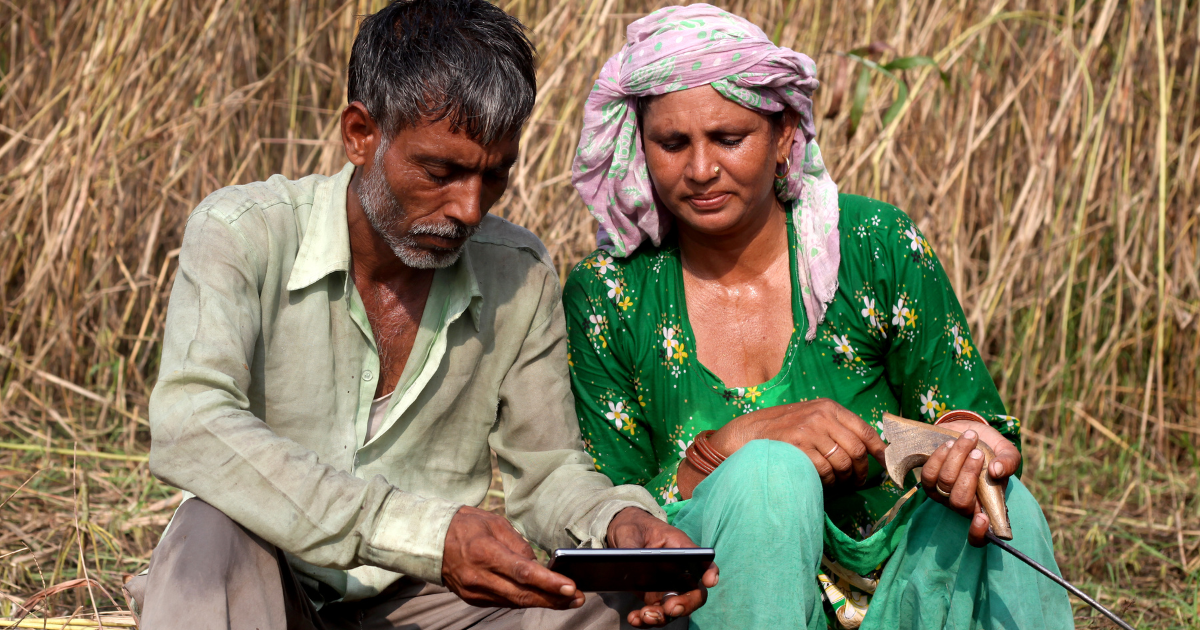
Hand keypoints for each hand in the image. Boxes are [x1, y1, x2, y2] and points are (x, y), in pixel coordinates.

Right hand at [441, 506, 583, 608]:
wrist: (430, 541)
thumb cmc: (465, 525)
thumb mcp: (494, 523)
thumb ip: (518, 544)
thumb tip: (538, 565)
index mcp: (485, 553)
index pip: (523, 572)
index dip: (549, 582)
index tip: (570, 587)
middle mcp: (480, 577)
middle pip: (523, 595)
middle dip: (554, 599)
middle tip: (578, 599)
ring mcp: (475, 592)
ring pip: (515, 602)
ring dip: (543, 602)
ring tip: (568, 600)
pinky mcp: (473, 599)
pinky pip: (504, 602)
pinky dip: (524, 600)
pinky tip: (542, 597)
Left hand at [606, 507, 718, 626]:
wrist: (624, 536)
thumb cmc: (634, 528)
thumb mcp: (630, 531)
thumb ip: (630, 546)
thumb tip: (626, 558)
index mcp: (680, 550)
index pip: (703, 561)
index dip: (710, 572)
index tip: (709, 581)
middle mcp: (680, 572)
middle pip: (694, 593)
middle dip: (686, 605)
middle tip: (671, 609)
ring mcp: (668, 588)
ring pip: (675, 608)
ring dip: (663, 617)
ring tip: (645, 616)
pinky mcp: (654, 598)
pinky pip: (656, 613)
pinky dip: (646, 620)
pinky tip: (634, 618)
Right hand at [704, 399, 887, 487]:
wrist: (746, 434)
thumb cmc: (782, 429)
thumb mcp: (810, 418)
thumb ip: (836, 428)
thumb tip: (868, 448)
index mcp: (829, 407)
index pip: (865, 430)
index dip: (879, 452)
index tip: (885, 465)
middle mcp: (822, 416)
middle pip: (857, 450)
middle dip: (861, 471)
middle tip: (857, 482)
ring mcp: (809, 430)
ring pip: (842, 463)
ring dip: (843, 479)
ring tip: (838, 484)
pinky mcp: (798, 446)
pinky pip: (825, 471)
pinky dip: (828, 482)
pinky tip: (823, 483)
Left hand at [919, 421, 1020, 546]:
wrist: (969, 433)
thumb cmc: (991, 448)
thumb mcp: (1007, 453)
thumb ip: (1009, 462)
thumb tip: (996, 471)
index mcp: (985, 506)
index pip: (978, 536)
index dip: (978, 533)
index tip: (983, 519)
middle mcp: (963, 505)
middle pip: (960, 502)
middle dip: (969, 474)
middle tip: (979, 453)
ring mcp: (943, 495)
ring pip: (944, 484)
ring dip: (956, 459)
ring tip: (968, 440)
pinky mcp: (928, 481)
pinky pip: (929, 473)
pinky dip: (940, 456)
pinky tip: (950, 443)